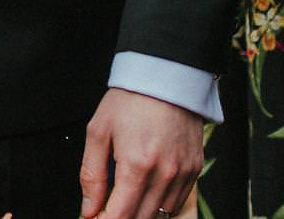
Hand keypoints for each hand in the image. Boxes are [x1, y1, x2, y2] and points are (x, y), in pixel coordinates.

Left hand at [80, 88, 202, 218]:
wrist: (165, 79)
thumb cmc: (128, 101)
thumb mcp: (98, 132)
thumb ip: (92, 175)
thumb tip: (88, 209)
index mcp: (136, 165)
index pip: (120, 215)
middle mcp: (164, 174)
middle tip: (105, 209)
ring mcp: (183, 174)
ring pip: (161, 215)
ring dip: (140, 214)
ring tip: (123, 200)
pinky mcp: (195, 170)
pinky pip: (177, 202)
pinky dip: (160, 205)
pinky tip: (145, 193)